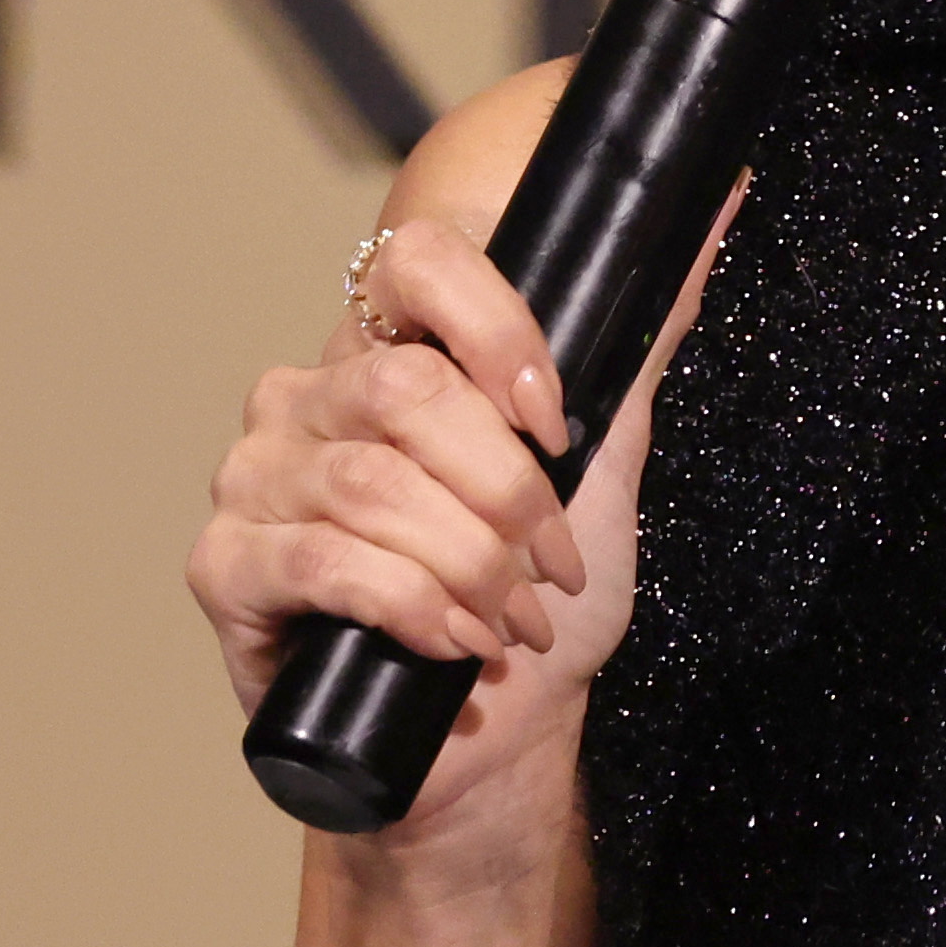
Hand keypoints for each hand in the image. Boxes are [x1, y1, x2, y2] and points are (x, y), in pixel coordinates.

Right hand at [180, 210, 642, 867]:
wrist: (495, 741)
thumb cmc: (537, 597)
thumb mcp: (602, 457)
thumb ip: (639, 335)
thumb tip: (722, 205)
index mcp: (387, 350)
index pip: (416, 261)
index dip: (497, 330)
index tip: (559, 420)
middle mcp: (306, 397)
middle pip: (406, 391)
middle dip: (507, 490)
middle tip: (551, 562)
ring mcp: (254, 478)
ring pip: (371, 484)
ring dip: (471, 563)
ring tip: (514, 619)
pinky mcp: (224, 567)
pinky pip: (322, 562)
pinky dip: (412, 605)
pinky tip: (456, 641)